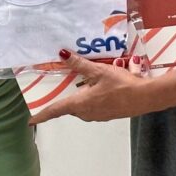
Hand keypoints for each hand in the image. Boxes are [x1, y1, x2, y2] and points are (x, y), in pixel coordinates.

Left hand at [29, 51, 153, 125]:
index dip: (42, 115)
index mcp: (80, 104)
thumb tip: (61, 54)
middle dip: (65, 98)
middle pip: (70, 106)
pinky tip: (103, 86)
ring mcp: (98, 116)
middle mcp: (86, 113)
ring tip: (85, 82)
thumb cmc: (120, 84)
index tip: (30, 121)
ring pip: (82, 106)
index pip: (56, 110)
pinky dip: (93, 97)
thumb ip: (80, 64)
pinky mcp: (108, 114)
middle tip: (61, 86)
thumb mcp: (99, 71)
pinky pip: (94, 106)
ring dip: (81, 96)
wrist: (146, 97)